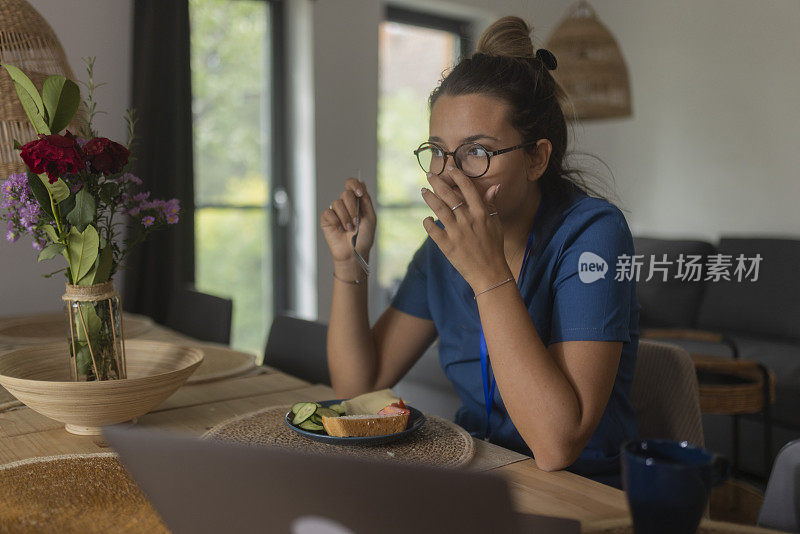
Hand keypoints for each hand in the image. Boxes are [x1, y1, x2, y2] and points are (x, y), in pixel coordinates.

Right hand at [320, 177, 375, 265]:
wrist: (354, 253)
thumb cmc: (364, 238)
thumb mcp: (370, 217)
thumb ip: (366, 200)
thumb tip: (362, 182)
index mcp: (357, 202)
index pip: (352, 185)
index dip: (354, 185)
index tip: (359, 193)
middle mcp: (345, 205)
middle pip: (346, 193)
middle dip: (352, 207)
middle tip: (356, 221)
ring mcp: (335, 212)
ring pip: (337, 203)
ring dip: (346, 217)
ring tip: (349, 229)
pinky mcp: (327, 219)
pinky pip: (329, 212)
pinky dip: (336, 221)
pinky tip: (340, 229)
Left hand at [420, 165, 510, 291]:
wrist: (489, 272)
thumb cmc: (494, 247)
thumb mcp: (496, 224)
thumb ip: (491, 204)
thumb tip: (495, 186)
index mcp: (481, 213)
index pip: (467, 188)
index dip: (457, 176)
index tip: (449, 168)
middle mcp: (467, 220)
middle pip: (449, 195)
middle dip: (437, 182)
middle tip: (429, 175)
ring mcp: (456, 232)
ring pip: (438, 208)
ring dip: (429, 198)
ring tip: (423, 191)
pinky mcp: (447, 245)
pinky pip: (432, 229)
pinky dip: (427, 222)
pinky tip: (427, 219)